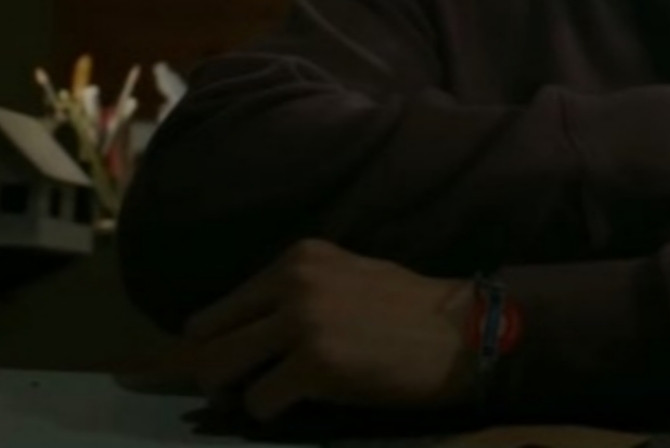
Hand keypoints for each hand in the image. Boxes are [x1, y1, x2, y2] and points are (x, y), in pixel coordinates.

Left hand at [172, 239, 476, 422]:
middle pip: (206, 337)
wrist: (463, 334)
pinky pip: (259, 401)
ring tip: (263, 398)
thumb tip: (249, 329)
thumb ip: (297, 292)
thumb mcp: (347, 276)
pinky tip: (298, 407)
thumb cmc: (410, 310)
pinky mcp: (313, 365)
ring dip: (236, 393)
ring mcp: (302, 323)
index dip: (218, 341)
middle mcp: (292, 282)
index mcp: (298, 257)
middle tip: (238, 390)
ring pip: (218, 369)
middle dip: (215, 371)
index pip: (222, 306)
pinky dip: (271, 412)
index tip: (236, 363)